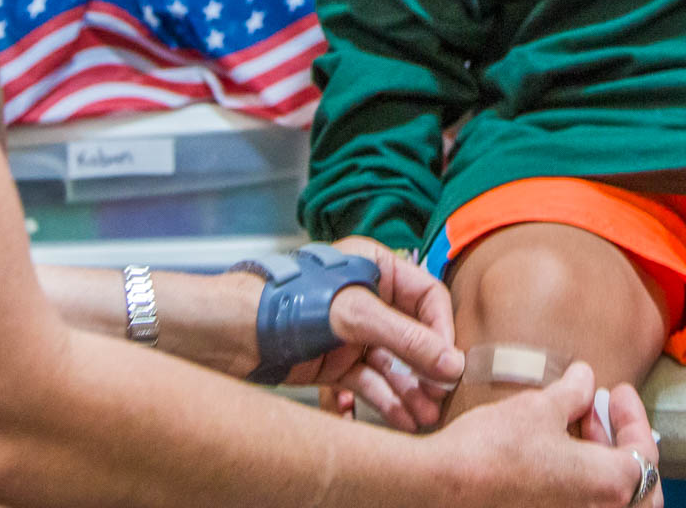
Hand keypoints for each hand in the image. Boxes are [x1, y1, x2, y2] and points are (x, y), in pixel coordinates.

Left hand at [261, 237, 464, 430]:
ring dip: (409, 390)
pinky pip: (369, 381)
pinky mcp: (334, 360)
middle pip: (412, 335)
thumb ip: (406, 339)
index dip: (441, 330)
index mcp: (374, 267)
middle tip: (439, 396)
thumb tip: (450, 363)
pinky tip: (399, 417)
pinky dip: (383, 399)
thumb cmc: (287, 302)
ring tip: (423, 416)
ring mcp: (350, 332)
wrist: (235, 332)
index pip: (427, 297)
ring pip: (392, 363)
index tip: (450, 362)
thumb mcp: (355, 315)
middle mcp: (366, 298)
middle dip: (426, 368)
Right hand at [430, 361, 663, 507]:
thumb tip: (584, 379)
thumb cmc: (492, 450)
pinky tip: (555, 455)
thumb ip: (573, 394)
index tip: (616, 392)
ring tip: (572, 427)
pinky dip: (579, 483)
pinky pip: (580, 505)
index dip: (632, 416)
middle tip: (599, 413)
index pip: (644, 452)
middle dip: (621, 445)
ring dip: (600, 462)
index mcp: (610, 486)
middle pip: (636, 486)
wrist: (442, 487)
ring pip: (609, 500)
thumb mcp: (538, 408)